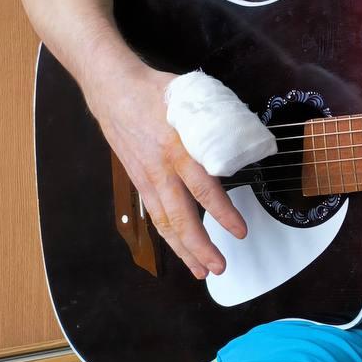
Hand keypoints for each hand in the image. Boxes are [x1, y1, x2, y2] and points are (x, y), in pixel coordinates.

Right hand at [87, 67, 246, 278]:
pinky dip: (168, 235)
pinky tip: (181, 249)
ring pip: (164, 222)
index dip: (222, 212)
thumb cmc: (158, 92)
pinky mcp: (138, 181)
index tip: (240, 231)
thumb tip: (247, 137)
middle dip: (200, 246)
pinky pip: (155, 215)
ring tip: (201, 271)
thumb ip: (218, 121)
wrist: (113, 89)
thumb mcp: (194, 100)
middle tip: (220, 268)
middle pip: (180, 216)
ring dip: (184, 250)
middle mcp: (161, 168)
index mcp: (179, 147)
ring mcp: (146, 177)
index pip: (203, 188)